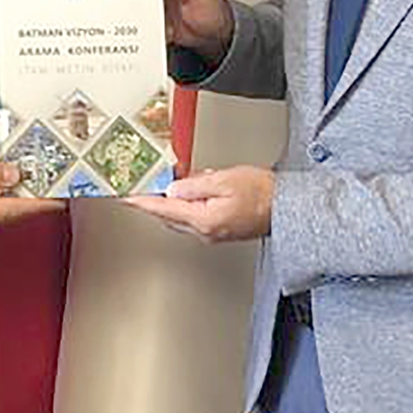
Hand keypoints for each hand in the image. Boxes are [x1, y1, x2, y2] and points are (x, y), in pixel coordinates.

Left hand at [121, 165, 272, 241]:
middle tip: (143, 183)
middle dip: (155, 199)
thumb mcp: (224, 179)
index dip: (142, 202)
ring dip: (173, 201)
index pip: (163, 210)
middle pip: (168, 216)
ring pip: (180, 217)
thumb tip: (172, 188)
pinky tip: (194, 189)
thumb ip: (194, 184)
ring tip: (173, 180)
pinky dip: (188, 203)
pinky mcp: (219, 230)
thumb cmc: (262, 193)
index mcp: (203, 220)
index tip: (126, 197)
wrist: (286, 207)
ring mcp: (212, 233)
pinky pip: (194, 217)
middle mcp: (205, 232)